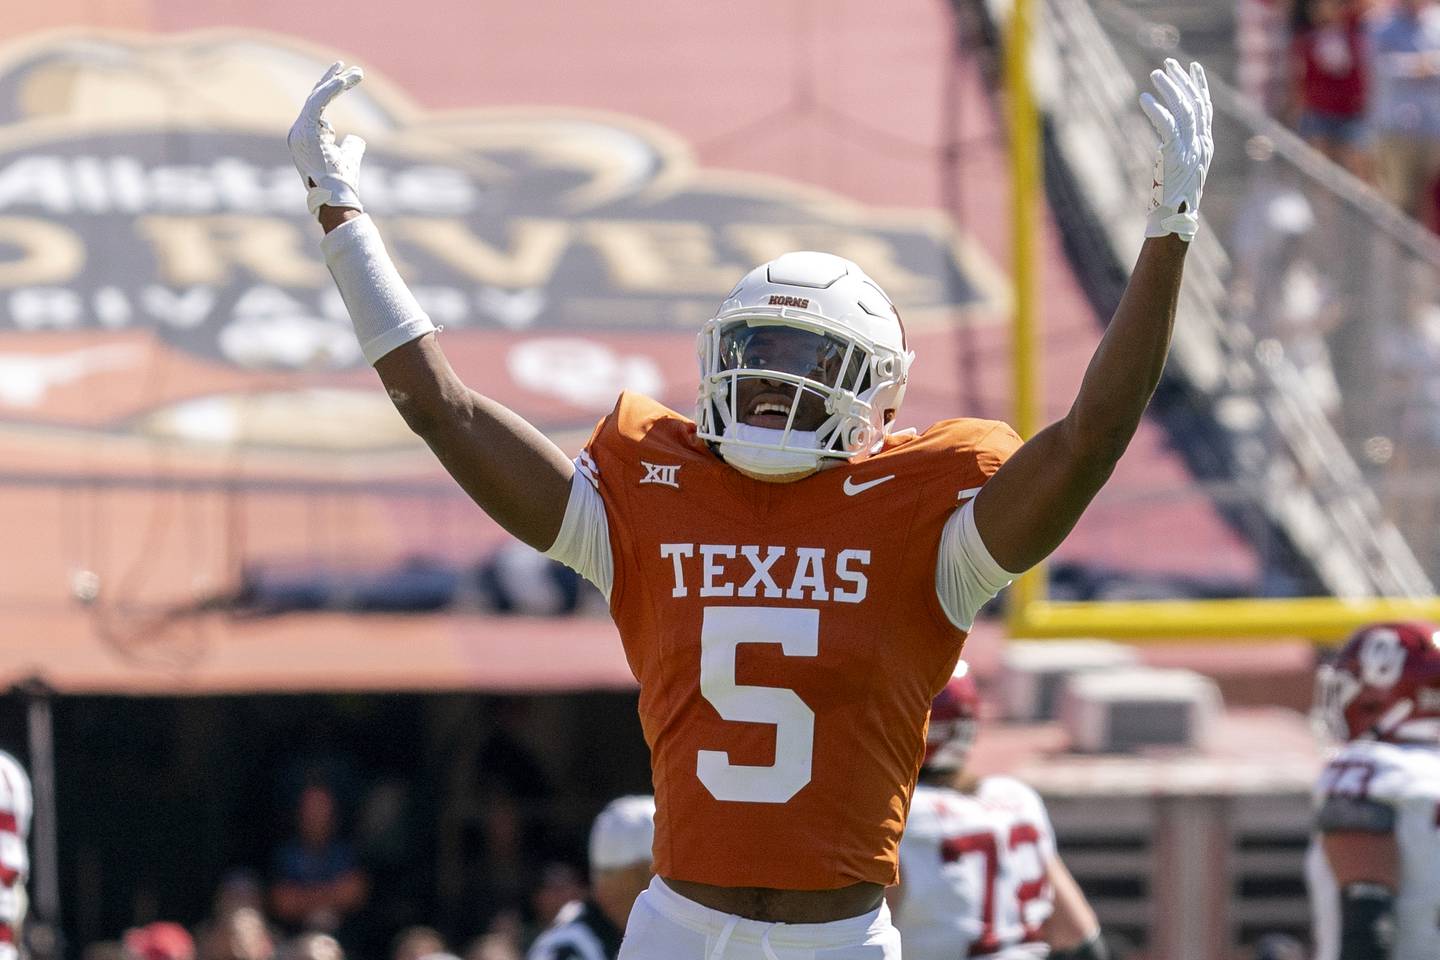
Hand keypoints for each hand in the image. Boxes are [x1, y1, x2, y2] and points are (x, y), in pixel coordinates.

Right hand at [288, 61, 366, 215]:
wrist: (335, 199)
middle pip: (314, 99)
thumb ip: (351, 146)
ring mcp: (299, 131)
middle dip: (333, 81)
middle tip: (351, 68)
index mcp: (304, 138)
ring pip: (317, 98)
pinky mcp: (305, 130)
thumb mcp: (348, 159)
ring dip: (338, 83)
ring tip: (358, 73)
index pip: (316, 107)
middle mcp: (297, 132)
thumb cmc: (343, 184)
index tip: (345, 77)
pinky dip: (331, 90)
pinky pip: (318, 103)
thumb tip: (356, 137)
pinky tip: (344, 80)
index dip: (330, 90)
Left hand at [1140, 58, 1212, 241]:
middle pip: (1195, 103)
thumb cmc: (1172, 203)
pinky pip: (1167, 125)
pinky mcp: (1175, 155)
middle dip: (1182, 81)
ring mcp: (1190, 149)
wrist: (1173, 222)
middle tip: (1167, 63)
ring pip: (1183, 109)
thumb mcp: (1179, 173)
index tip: (1192, 68)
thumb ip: (1178, 153)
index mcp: (1204, 147)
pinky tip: (1144, 98)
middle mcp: (1201, 144)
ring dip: (1169, 89)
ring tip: (1155, 74)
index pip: (1205, 109)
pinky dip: (1156, 109)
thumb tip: (1166, 143)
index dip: (1199, 87)